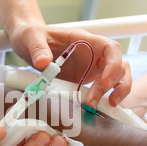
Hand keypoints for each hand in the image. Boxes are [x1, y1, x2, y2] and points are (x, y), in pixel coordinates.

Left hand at [8, 24, 131, 107]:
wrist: (27, 43)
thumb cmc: (31, 35)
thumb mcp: (30, 37)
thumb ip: (37, 48)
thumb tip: (44, 63)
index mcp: (84, 40)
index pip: (110, 48)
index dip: (113, 64)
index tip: (104, 82)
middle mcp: (93, 53)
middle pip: (119, 66)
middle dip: (113, 84)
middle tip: (92, 102)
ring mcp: (92, 67)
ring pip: (117, 78)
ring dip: (116, 92)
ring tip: (101, 107)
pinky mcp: (86, 79)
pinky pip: (103, 89)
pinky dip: (105, 99)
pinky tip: (96, 110)